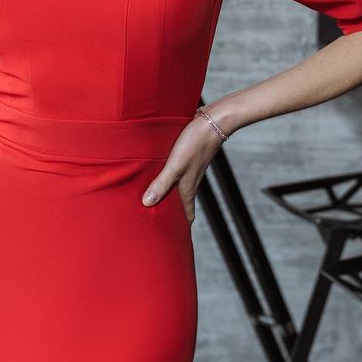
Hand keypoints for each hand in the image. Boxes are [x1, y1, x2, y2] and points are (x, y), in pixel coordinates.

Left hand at [141, 108, 228, 223]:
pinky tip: (157, 173)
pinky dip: (166, 179)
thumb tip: (147, 203)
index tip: (173, 241)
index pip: (186, 215)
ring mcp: (189, 169)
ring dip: (168, 195)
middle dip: (171, 215)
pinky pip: (175, 173)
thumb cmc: (195, 142)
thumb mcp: (175, 164)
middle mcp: (189, 181)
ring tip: (152, 201)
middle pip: (180, 203)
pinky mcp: (187, 156)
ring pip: (177, 188)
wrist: (215, 120)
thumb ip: (161, 183)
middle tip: (157, 225)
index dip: (181, 229)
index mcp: (188, 187)